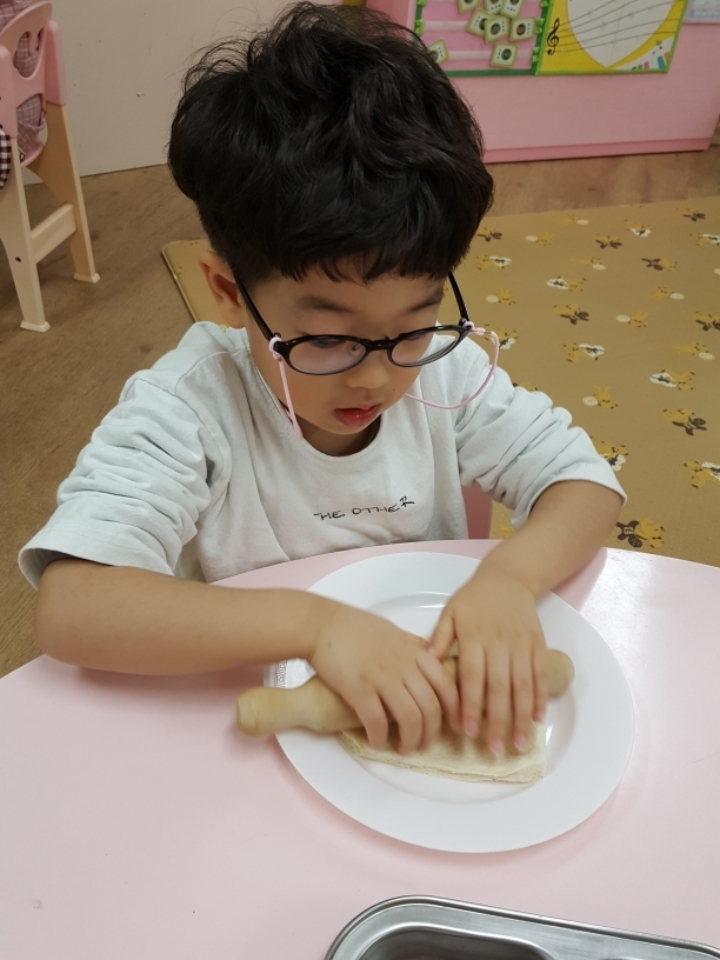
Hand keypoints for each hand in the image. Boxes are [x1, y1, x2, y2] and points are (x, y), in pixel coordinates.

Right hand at [308, 601, 459, 753]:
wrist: (322, 623)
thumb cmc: (356, 626)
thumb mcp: (394, 632)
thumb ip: (414, 648)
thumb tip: (429, 660)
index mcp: (415, 651)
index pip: (446, 685)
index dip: (455, 710)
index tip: (454, 725)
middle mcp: (404, 665)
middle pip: (430, 708)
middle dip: (431, 733)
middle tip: (424, 743)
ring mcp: (382, 677)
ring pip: (410, 719)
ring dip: (410, 740)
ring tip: (404, 748)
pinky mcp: (359, 689)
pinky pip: (377, 722)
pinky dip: (380, 738)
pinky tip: (377, 742)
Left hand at [429, 567, 546, 753]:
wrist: (508, 578)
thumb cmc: (474, 598)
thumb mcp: (450, 611)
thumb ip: (439, 637)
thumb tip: (424, 663)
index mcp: (474, 637)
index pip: (472, 677)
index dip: (471, 705)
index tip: (468, 731)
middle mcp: (499, 644)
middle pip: (499, 688)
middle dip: (497, 721)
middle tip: (495, 750)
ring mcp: (521, 645)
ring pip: (522, 686)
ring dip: (521, 717)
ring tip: (519, 743)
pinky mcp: (538, 645)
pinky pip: (539, 675)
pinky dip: (539, 698)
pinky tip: (537, 720)